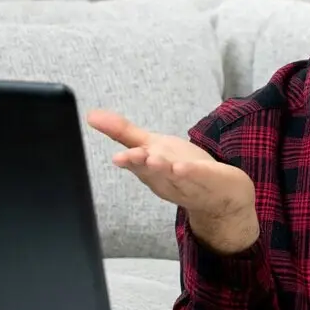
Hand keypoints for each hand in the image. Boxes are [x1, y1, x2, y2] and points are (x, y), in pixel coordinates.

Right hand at [86, 109, 258, 253]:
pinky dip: (192, 172)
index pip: (138, 164)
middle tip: (135, 157)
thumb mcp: (150, 146)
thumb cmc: (179, 168)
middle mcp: (166, 178)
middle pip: (153, 171)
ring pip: (174, 175)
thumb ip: (122, 132)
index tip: (118, 157)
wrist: (219, 195)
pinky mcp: (211, 178)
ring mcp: (189, 181)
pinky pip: (200, 176)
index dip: (130, 160)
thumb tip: (90, 114)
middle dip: (143, 165)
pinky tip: (183, 166)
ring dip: (165, 169)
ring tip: (155, 159)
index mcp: (150, 170)